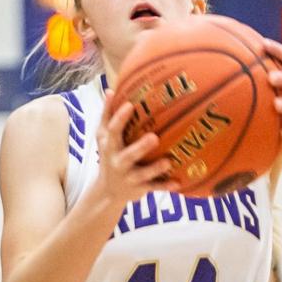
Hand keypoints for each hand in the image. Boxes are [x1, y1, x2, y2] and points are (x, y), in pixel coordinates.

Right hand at [95, 89, 177, 203]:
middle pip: (128, 155)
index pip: (112, 131)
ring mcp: (129, 177)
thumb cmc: (109, 155)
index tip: (130, 105)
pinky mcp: (140, 188)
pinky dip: (165, 186)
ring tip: (168, 161)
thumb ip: (106, 114)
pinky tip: (178, 183)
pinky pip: (154, 187)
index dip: (120, 118)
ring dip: (155, 169)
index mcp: (109, 146)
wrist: (108, 191)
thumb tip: (110, 90)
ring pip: (142, 174)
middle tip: (154, 137)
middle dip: (140, 148)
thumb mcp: (103, 137)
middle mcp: (118, 162)